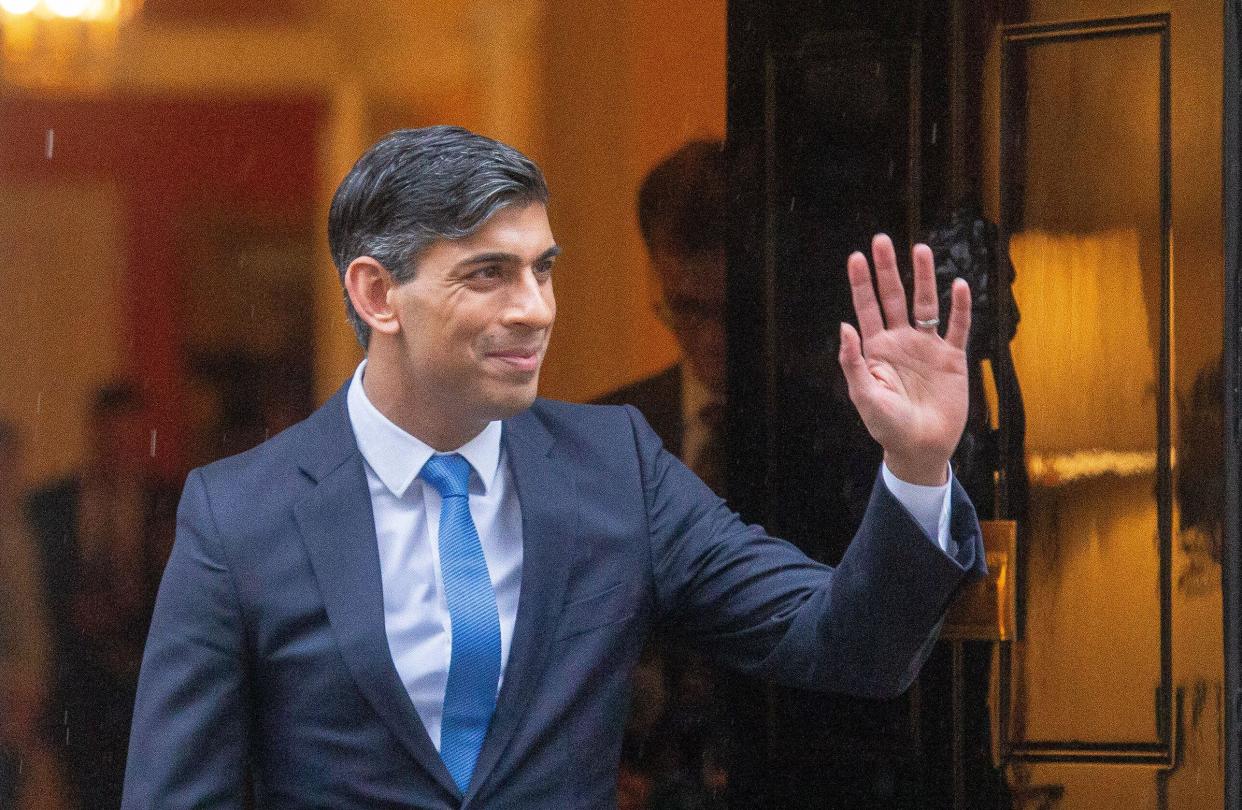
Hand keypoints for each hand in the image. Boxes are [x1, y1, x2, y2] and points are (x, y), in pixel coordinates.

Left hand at [838, 234, 970, 485]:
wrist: (920, 448)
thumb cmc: (887, 426)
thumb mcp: (864, 396)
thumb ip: (852, 362)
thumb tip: (844, 326)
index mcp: (876, 349)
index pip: (867, 308)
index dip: (862, 283)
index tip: (856, 257)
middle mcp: (901, 341)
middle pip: (894, 297)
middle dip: (888, 269)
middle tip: (882, 240)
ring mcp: (927, 347)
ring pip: (926, 304)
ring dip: (924, 278)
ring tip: (920, 249)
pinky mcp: (952, 359)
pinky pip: (957, 328)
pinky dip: (960, 307)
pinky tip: (960, 285)